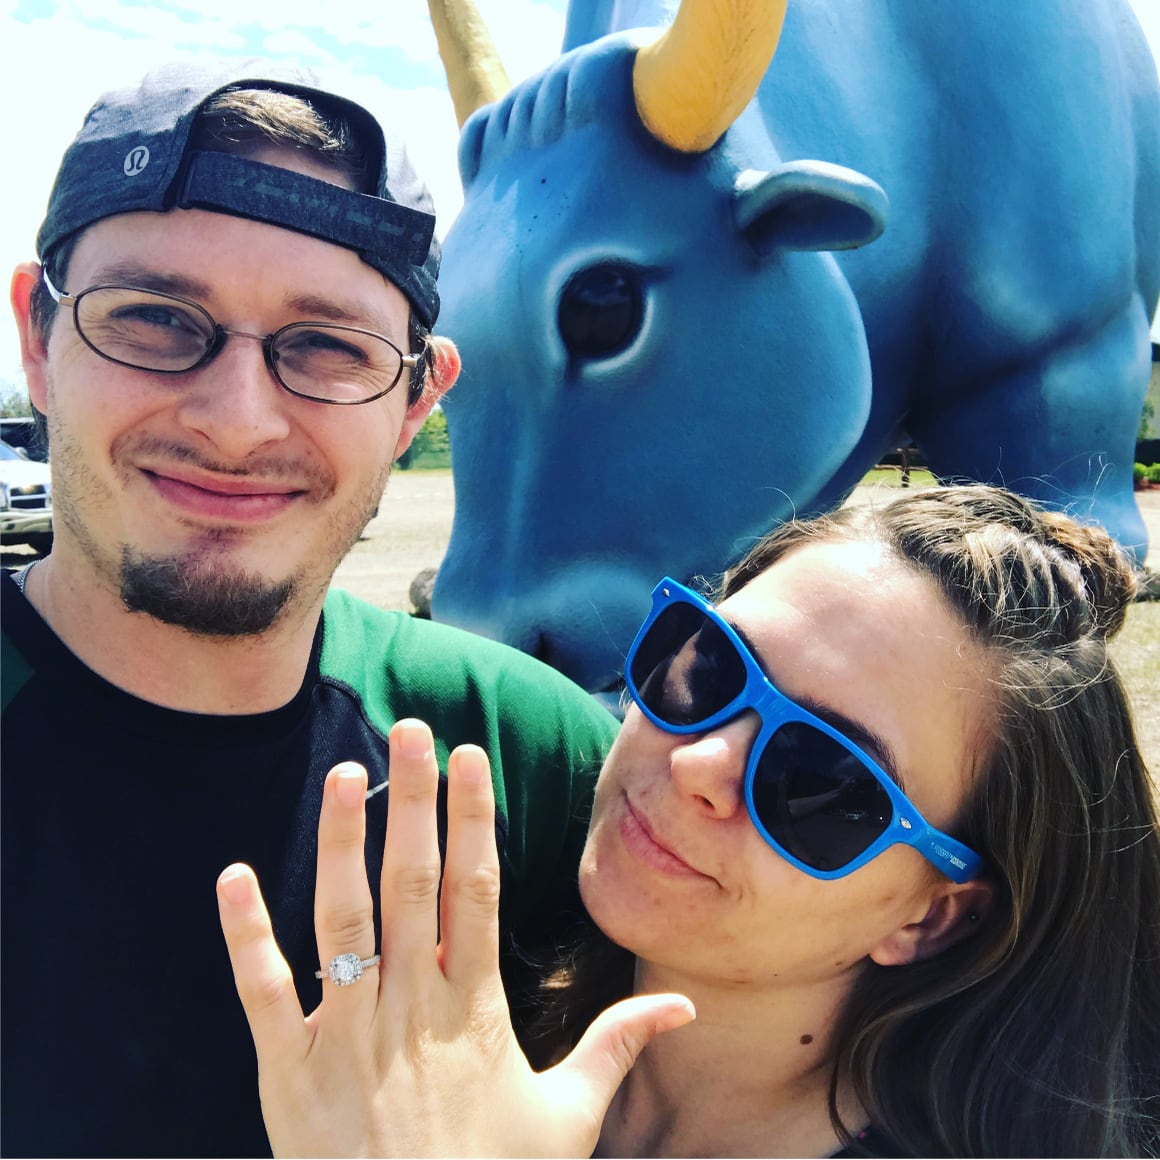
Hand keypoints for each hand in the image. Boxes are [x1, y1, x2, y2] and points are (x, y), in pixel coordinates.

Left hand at [217, 718, 694, 1156]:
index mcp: (474, 1007)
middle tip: (410, 730)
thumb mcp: (568, 1117)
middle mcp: (411, 1005)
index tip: (469, 757)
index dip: (474, 816)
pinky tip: (234, 877)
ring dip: (341, 842)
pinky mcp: (290, 1071)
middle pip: (412, 881)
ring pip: (343, 918)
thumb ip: (617, 1047)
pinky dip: (246, 935)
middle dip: (414, 800)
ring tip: (346, 775)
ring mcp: (348, 1035)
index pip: (476, 888)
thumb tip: (680, 1007)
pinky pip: (265, 992)